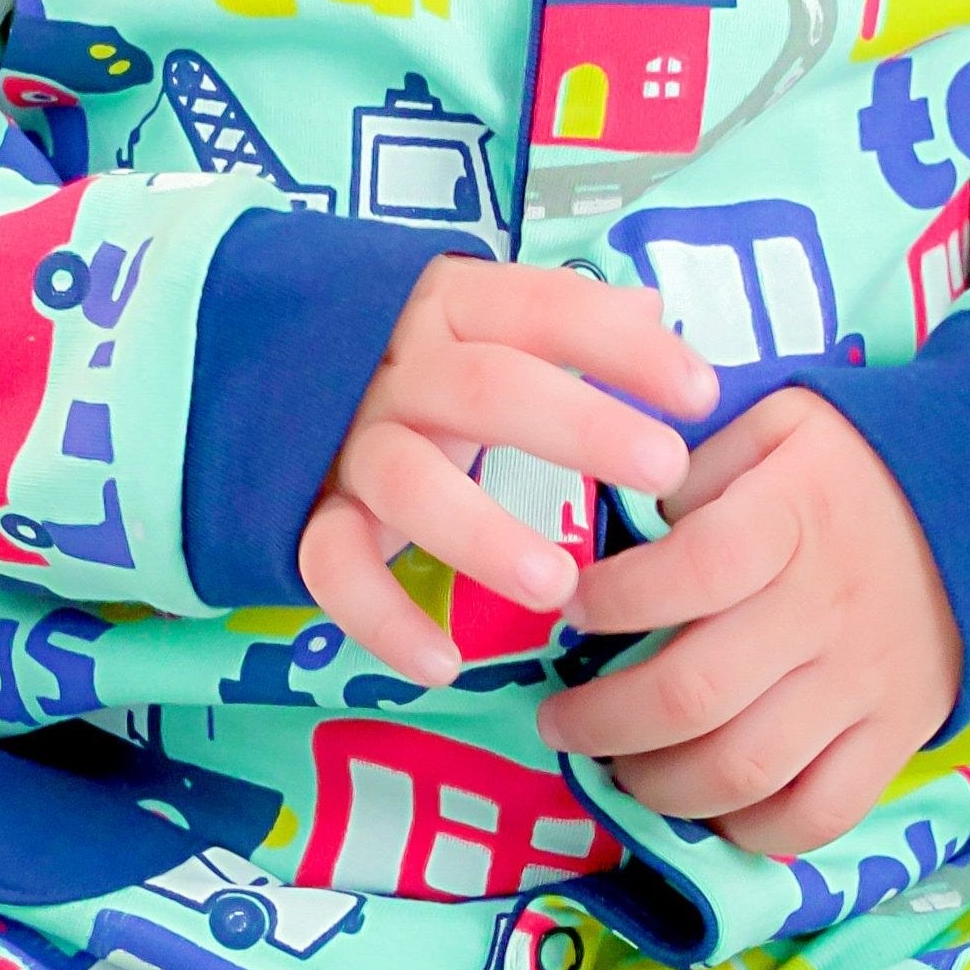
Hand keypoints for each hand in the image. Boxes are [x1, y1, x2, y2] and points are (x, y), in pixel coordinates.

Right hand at [295, 259, 717, 683]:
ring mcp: (348, 441)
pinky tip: (444, 664)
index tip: (703, 395)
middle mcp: (399, 368)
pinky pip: (333, 566)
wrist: (265, 376)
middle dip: (582, 427)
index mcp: (454, 308)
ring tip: (558, 586)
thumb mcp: (489, 324)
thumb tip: (652, 304)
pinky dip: (382, 619)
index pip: (547, 307)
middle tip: (664, 471)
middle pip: (489, 387)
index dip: (627, 348)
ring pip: (408, 480)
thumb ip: (567, 322)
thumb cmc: (427, 364)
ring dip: (483, 534)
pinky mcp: (307, 511)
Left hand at [533, 390, 961, 858]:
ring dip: (658, 786)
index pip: (689, 571)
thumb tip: (625, 516)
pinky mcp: (897, 735)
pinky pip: (819, 814)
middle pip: (695, 694)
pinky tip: (707, 807)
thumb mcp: (777, 423)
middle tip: (563, 721)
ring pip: (744, 769)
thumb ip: (696, 459)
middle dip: (603, 722)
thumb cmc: (854, 464)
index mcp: (791, 517)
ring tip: (621, 768)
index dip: (613, 599)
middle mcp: (824, 608)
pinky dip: (751, 829)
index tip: (569, 606)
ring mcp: (863, 683)